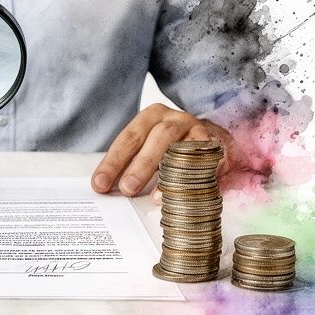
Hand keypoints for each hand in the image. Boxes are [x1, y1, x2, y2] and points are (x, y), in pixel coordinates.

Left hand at [91, 103, 231, 197]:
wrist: (211, 140)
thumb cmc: (171, 147)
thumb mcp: (149, 149)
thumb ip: (131, 165)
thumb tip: (108, 190)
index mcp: (151, 117)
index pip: (128, 138)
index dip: (113, 162)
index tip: (100, 185)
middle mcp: (174, 119)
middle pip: (156, 138)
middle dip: (140, 165)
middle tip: (127, 189)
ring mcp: (197, 130)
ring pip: (181, 147)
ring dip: (167, 173)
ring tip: (154, 197)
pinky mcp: (214, 146)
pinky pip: (203, 161)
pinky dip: (191, 178)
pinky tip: (182, 193)